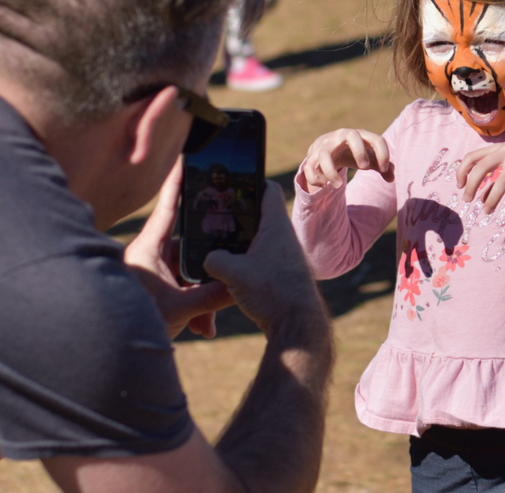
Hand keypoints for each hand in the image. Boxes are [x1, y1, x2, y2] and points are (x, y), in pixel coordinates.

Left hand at [124, 160, 233, 338]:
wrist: (111, 352)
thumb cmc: (132, 320)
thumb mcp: (178, 309)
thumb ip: (210, 296)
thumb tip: (238, 285)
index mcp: (149, 248)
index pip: (168, 208)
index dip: (177, 184)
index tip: (185, 161)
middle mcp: (152, 257)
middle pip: (190, 250)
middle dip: (209, 273)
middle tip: (228, 283)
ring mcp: (156, 276)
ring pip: (190, 276)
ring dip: (204, 299)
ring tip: (208, 323)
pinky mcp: (159, 293)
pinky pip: (184, 293)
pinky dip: (196, 309)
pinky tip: (203, 329)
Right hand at [204, 181, 323, 333]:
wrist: (297, 326)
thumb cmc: (273, 293)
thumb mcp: (233, 273)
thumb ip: (214, 259)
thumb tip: (207, 259)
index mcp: (276, 226)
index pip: (267, 190)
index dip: (251, 180)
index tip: (232, 178)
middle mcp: (283, 237)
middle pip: (258, 215)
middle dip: (237, 214)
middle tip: (214, 214)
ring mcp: (283, 256)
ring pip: (257, 239)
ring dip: (240, 240)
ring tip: (216, 242)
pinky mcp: (280, 274)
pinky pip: (259, 259)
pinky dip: (244, 260)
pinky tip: (227, 269)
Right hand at [300, 128, 393, 190]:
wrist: (328, 145)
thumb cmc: (353, 152)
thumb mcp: (368, 157)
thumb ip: (381, 166)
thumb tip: (391, 178)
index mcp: (360, 135)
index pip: (375, 139)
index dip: (383, 154)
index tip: (384, 170)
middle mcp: (342, 136)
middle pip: (351, 135)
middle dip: (359, 152)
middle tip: (365, 168)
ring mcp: (325, 145)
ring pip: (325, 155)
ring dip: (331, 172)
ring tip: (339, 186)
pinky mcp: (312, 156)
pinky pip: (310, 167)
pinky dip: (316, 179)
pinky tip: (325, 186)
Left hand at [457, 143, 504, 214]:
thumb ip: (495, 182)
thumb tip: (481, 198)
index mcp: (499, 148)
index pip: (472, 156)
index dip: (462, 171)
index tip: (460, 186)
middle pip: (481, 166)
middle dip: (471, 185)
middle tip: (467, 200)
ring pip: (500, 182)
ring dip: (491, 199)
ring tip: (487, 211)